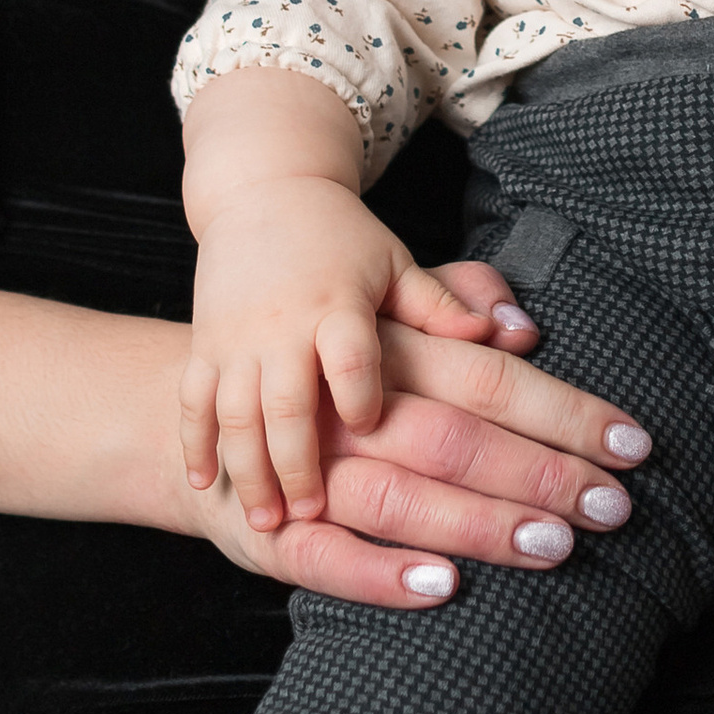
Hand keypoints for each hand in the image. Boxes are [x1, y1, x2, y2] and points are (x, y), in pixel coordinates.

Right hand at [175, 262, 654, 602]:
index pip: (490, 376)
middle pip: (453, 436)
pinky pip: (322, 556)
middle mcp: (344, 403)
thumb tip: (520, 322)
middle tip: (613, 507)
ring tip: (552, 546)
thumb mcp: (379, 296)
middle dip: (539, 474)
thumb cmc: (308, 345)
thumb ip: (452, 301)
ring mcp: (302, 466)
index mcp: (383, 343)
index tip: (633, 444)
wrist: (176, 391)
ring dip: (476, 524)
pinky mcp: (263, 525)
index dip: (563, 410)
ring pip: (397, 495)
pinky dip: (380, 574)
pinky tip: (441, 586)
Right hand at [179, 176, 487, 527]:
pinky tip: (203, 486)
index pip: (350, 354)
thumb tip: (519, 334)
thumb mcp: (394, 264)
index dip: (360, 393)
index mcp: (337, 301)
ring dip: (247, 469)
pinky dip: (195, 446)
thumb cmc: (342, 239)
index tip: (372, 430)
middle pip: (285, 400)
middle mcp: (282, 324)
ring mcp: (237, 339)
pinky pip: (194, 402)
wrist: (262, 194)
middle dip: (296, 460)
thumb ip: (445, 306)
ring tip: (266, 519)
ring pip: (235, 412)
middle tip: (310, 510)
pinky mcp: (206, 347)